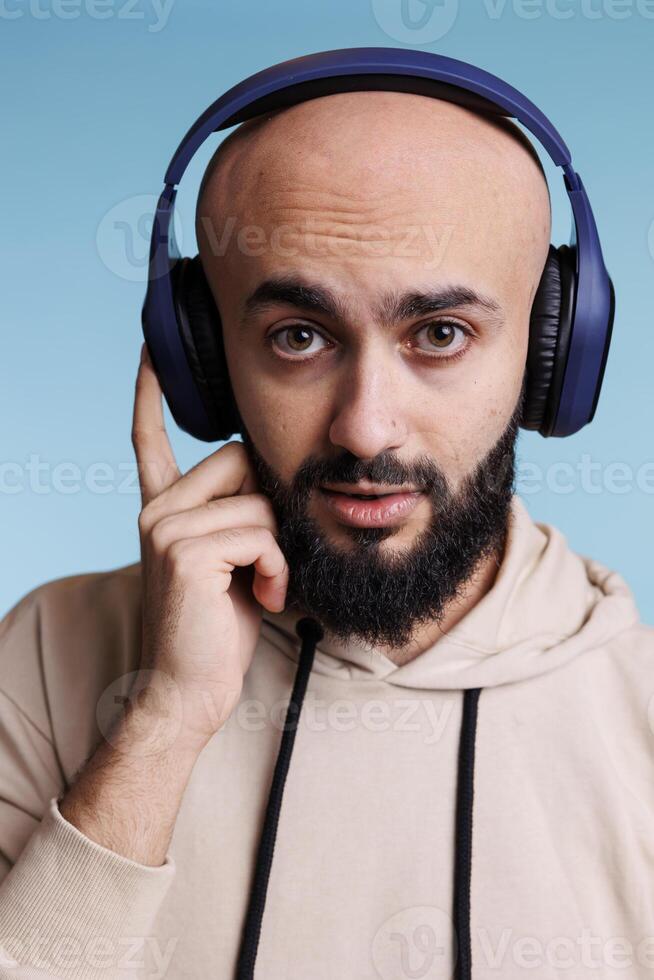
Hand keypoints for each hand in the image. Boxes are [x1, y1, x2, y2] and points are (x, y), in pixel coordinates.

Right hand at [130, 343, 288, 747]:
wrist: (189, 690)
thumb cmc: (218, 629)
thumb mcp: (230, 561)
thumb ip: (237, 514)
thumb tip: (272, 476)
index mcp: (163, 509)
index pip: (151, 440)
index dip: (150, 396)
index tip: (149, 352)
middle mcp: (157, 509)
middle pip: (238, 459)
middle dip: (267, 508)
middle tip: (261, 562)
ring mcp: (165, 526)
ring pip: (258, 501)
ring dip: (277, 550)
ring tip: (262, 588)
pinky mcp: (185, 549)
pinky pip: (261, 533)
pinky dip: (276, 568)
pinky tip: (261, 597)